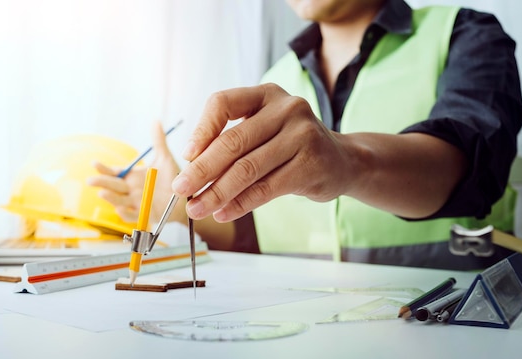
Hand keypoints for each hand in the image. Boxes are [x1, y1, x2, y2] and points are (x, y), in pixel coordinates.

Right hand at [87, 121, 186, 224]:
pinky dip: (125, 214)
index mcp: (132, 176)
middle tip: (91, 181)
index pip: (115, 172)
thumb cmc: (172, 178)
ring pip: (119, 200)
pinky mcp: (145, 214)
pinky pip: (132, 216)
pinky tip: (119, 209)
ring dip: (110, 198)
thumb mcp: (165, 158)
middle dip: (102, 183)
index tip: (95, 164)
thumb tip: (156, 121)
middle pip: (113, 186)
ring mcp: (137, 202)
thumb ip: (158, 141)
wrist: (186, 197)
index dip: (105, 169)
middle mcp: (131, 189)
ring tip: (102, 193)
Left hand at [171, 83, 352, 221]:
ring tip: (197, 208)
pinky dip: (240, 204)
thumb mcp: (263, 131)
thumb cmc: (290, 146)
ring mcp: (302, 135)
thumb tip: (192, 171)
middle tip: (180, 190)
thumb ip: (232, 142)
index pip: (223, 102)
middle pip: (233, 142)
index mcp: (266, 95)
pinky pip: (266, 188)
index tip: (187, 155)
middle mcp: (286, 109)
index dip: (201, 129)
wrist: (341, 161)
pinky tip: (223, 213)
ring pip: (247, 169)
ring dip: (217, 193)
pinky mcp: (310, 165)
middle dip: (202, 170)